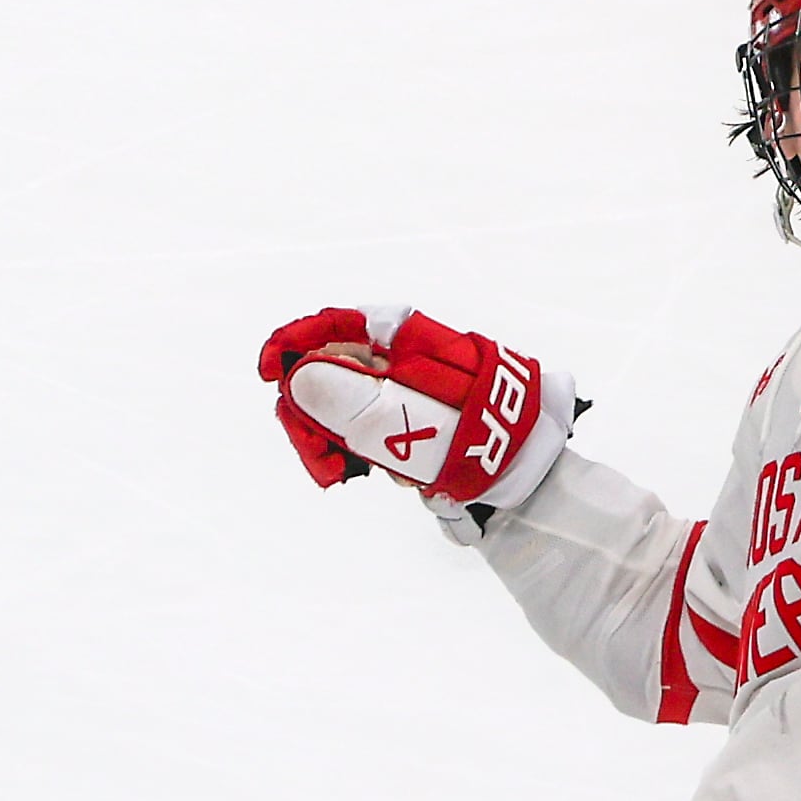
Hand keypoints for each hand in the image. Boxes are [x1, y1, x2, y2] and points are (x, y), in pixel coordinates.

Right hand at [255, 305, 574, 506]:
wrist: (532, 472)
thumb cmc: (478, 433)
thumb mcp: (408, 415)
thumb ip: (349, 397)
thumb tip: (295, 379)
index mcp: (406, 338)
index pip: (336, 324)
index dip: (293, 342)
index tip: (269, 373)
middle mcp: (403, 359)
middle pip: (330, 371)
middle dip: (310, 414)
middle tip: (317, 461)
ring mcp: (407, 392)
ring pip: (346, 407)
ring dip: (337, 443)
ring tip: (347, 476)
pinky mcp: (415, 423)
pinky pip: (373, 432)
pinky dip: (371, 455)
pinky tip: (397, 476)